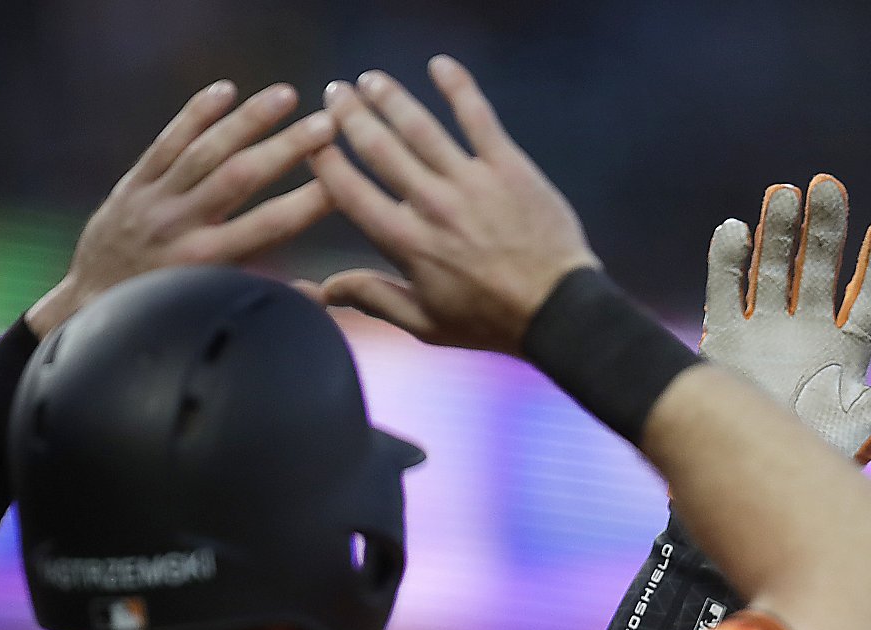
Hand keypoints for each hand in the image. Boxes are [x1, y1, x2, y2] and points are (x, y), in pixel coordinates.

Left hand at [26, 82, 336, 336]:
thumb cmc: (164, 314)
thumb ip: (267, 298)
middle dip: (287, 149)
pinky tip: (225, 90)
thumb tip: (324, 296)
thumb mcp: (213, 310)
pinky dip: (196, 115)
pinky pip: (167, 142)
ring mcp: (154, 201)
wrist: (88, 305)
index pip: (269, 227)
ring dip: (249, 120)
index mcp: (208, 264)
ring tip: (287, 95)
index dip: (309, 203)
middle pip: (241, 177)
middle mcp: (181, 227)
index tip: (343, 183)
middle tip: (326, 126)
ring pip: (206, 151)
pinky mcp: (133, 185)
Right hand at [307, 57, 599, 352]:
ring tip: (371, 79)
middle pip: (379, 149)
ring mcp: (471, 182)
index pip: (350, 192)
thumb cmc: (490, 321)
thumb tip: (324, 290)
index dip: (326, 162)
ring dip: (391, 98)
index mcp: (407, 243)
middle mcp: (432, 206)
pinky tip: (440, 65)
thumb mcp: (426, 323)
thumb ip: (374, 298)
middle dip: (351, 116)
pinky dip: (458, 87)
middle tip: (336, 93)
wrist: (557, 310)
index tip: (313, 141)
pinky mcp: (508, 167)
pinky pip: (478, 118)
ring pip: (420, 128)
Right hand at [700, 176, 870, 463]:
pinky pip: (726, 291)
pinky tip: (734, 230)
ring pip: (773, 268)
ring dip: (778, 232)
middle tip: (827, 185)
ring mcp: (766, 331)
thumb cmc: (819, 455)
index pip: (868, 294)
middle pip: (819, 267)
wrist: (756, 478)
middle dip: (824, 228)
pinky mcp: (724, 339)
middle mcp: (809, 331)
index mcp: (848, 348)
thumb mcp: (869, 424)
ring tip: (784, 194)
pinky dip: (727, 262)